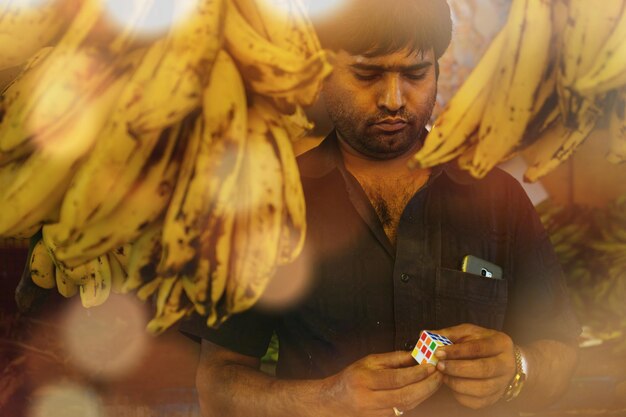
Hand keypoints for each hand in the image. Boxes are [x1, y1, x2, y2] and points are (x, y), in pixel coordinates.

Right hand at [322, 351, 442, 416]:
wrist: (335, 401)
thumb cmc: (352, 377)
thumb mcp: (369, 361)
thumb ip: (393, 359)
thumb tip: (416, 355)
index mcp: (364, 381)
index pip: (396, 378)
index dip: (416, 373)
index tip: (431, 365)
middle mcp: (369, 399)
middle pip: (405, 395)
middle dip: (426, 385)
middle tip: (439, 374)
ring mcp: (376, 413)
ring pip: (407, 406)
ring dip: (425, 393)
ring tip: (436, 380)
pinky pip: (404, 410)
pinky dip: (417, 400)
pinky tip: (425, 390)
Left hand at [433, 323, 515, 409]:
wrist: (499, 359)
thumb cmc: (480, 343)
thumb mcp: (467, 333)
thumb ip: (447, 334)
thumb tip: (423, 335)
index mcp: (500, 343)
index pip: (478, 348)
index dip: (456, 351)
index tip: (438, 352)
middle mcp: (506, 364)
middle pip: (483, 369)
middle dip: (457, 369)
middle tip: (439, 366)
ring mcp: (503, 383)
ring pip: (481, 389)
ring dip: (457, 383)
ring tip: (444, 376)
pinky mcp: (496, 397)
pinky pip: (477, 402)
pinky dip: (461, 395)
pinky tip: (452, 385)